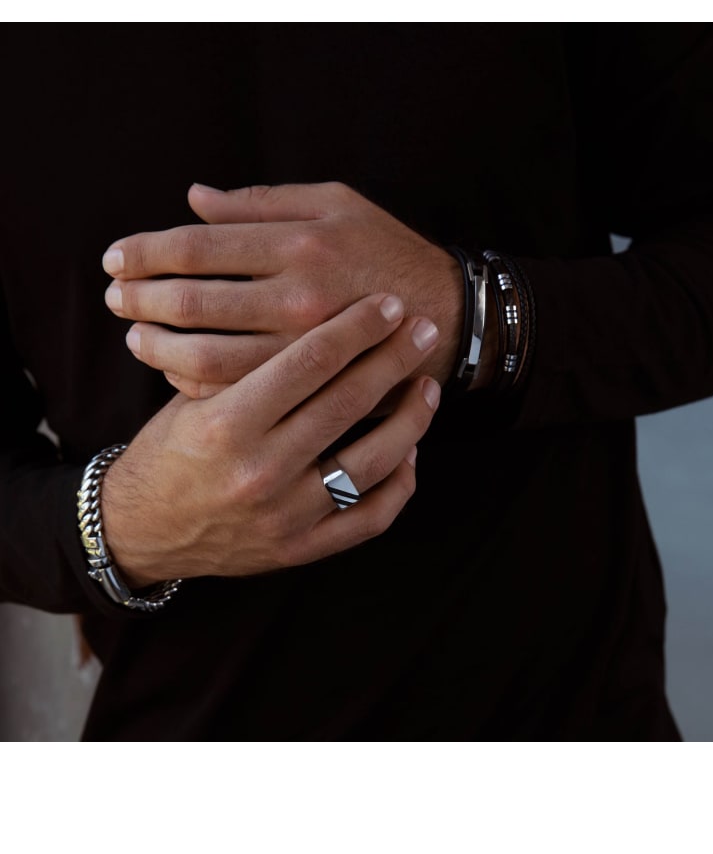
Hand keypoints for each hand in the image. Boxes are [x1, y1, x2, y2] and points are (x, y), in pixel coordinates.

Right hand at [101, 294, 440, 585]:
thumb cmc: (170, 450)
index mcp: (226, 424)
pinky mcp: (300, 550)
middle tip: (424, 328)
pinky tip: (410, 451)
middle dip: (394, 359)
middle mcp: (259, 471)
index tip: (387, 304)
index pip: (308, 362)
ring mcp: (285, 516)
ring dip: (411, 419)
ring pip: (372, 462)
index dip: (356, 328)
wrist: (143, 529)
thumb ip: (244, 364)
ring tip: (428, 385)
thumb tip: (309, 309)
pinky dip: (398, 483)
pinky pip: (369, 518)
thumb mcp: (191, 398)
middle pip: (347, 402)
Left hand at [102, 182, 463, 397]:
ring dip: (157, 346)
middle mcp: (296, 298)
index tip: (116, 258)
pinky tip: (175, 366)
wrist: (445, 315)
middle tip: (116, 298)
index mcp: (298, 244)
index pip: (196, 247)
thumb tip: (193, 199)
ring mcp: (300, 350)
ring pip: (203, 356)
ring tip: (135, 336)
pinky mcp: (308, 388)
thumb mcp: (336, 203)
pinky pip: (236, 392)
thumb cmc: (386, 250)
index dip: (145, 252)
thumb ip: (261, 202)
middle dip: (139, 299)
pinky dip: (193, 381)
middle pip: (191, 303)